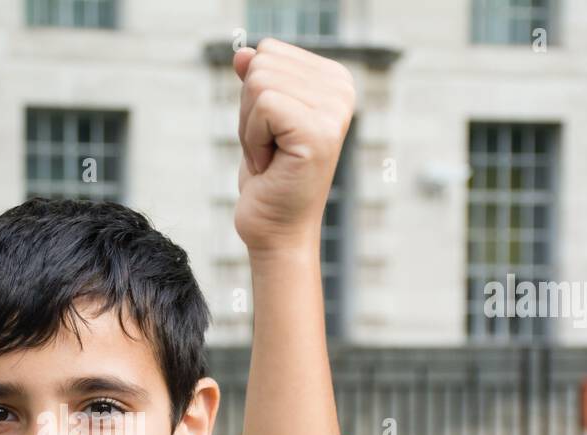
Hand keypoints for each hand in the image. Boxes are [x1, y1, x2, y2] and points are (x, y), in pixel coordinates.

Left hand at [232, 38, 355, 253]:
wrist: (277, 231)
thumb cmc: (270, 179)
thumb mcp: (258, 120)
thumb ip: (256, 82)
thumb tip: (244, 53)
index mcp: (335, 80)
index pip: (269, 52)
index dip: (254, 96)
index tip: (271, 133)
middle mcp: (342, 90)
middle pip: (262, 64)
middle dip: (249, 112)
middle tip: (268, 149)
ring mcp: (333, 110)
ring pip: (259, 82)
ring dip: (249, 128)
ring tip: (270, 157)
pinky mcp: (318, 130)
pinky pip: (262, 105)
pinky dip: (252, 139)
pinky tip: (269, 165)